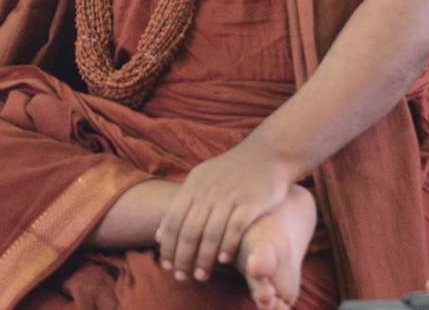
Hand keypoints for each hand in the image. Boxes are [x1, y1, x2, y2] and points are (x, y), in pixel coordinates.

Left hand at [157, 137, 296, 284]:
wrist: (270, 151)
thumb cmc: (234, 171)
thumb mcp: (203, 179)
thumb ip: (181, 205)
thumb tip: (158, 235)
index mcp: (195, 184)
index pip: (173, 220)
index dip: (168, 246)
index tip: (166, 265)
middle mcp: (210, 190)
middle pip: (189, 230)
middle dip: (183, 258)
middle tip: (181, 277)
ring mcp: (231, 195)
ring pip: (211, 233)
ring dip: (203, 258)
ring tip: (200, 275)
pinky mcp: (252, 201)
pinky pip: (236, 228)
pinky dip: (227, 245)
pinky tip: (223, 260)